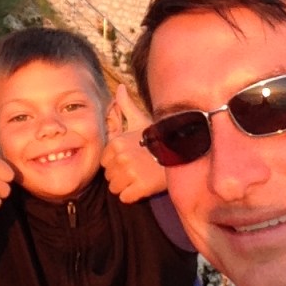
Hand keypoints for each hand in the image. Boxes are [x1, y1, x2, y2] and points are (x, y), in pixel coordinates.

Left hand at [101, 84, 167, 202]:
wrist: (181, 154)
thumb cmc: (159, 137)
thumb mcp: (141, 119)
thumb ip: (126, 105)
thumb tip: (118, 87)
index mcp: (116, 143)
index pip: (105, 162)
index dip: (116, 163)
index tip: (130, 159)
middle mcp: (120, 158)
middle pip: (109, 176)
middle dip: (120, 175)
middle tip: (137, 169)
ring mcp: (130, 174)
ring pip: (115, 188)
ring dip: (126, 186)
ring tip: (140, 177)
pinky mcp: (139, 188)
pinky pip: (125, 198)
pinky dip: (133, 195)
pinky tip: (143, 186)